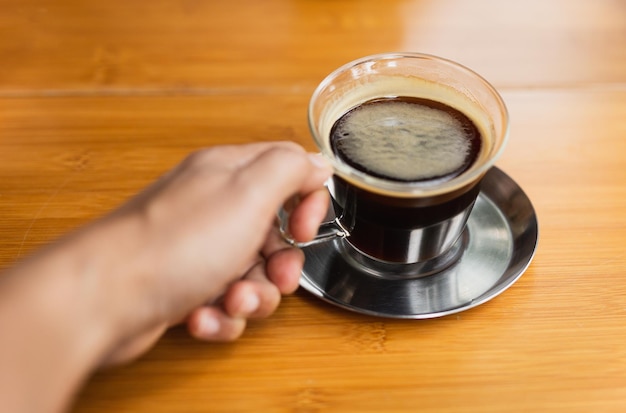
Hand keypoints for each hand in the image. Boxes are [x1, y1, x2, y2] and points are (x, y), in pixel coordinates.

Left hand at [96, 142, 331, 364]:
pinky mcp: (184, 285)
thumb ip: (289, 168)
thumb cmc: (175, 243)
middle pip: (275, 234)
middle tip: (274, 278)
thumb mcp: (249, 193)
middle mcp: (213, 208)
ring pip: (253, 275)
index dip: (307, 203)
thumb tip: (315, 163)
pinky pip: (224, 302)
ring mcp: (198, 248)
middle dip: (281, 265)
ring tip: (230, 301)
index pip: (288, 172)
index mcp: (229, 174)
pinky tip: (203, 316)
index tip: (303, 230)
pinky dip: (222, 315)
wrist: (106, 295)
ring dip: (252, 297)